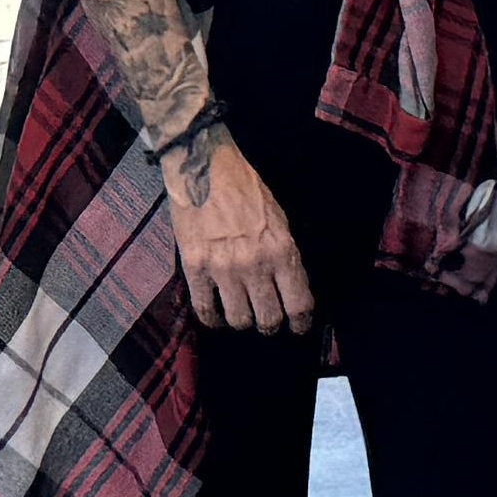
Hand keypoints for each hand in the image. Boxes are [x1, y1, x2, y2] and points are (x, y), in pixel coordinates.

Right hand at [166, 133, 314, 332]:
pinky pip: (205, 309)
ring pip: (239, 319)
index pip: (299, 304)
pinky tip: (216, 316)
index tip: (299, 327)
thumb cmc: (246, 188)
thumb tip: (289, 287)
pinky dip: (213, 319)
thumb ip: (285, 255)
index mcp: (282, 250)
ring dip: (243, 322)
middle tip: (267, 322)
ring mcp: (223, 268)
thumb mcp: (280, 219)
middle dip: (271, 325)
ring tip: (241, 315)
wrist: (204, 168)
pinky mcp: (195, 268)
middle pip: (269, 318)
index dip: (302, 323)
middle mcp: (255, 264)